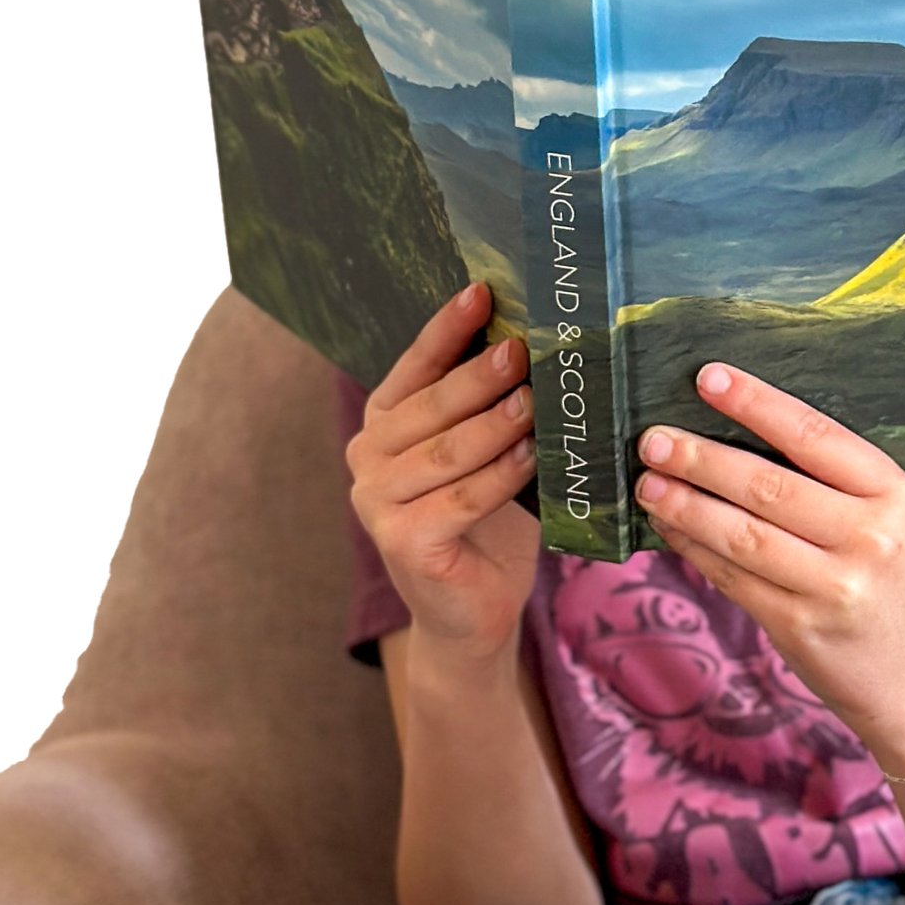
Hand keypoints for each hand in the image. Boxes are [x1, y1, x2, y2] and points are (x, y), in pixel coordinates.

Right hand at [345, 284, 538, 669]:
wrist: (474, 613)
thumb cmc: (487, 526)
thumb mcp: (488, 457)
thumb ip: (490, 411)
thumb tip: (534, 346)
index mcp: (383, 425)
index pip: (415, 368)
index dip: (446, 330)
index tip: (482, 291)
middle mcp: (367, 458)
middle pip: (430, 408)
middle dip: (479, 376)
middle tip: (523, 349)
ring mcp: (376, 502)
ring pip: (446, 452)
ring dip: (495, 425)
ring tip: (536, 401)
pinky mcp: (402, 541)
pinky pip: (460, 499)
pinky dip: (501, 477)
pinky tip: (534, 457)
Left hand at [636, 365, 904, 772]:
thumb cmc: (904, 588)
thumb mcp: (900, 522)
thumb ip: (843, 483)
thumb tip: (746, 436)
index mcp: (896, 497)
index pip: (815, 437)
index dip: (757, 404)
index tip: (709, 379)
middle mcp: (870, 540)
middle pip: (768, 486)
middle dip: (701, 458)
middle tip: (655, 440)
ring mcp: (835, 588)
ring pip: (741, 535)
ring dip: (686, 506)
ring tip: (649, 484)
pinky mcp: (800, 628)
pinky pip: (732, 579)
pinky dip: (695, 550)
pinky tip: (671, 529)